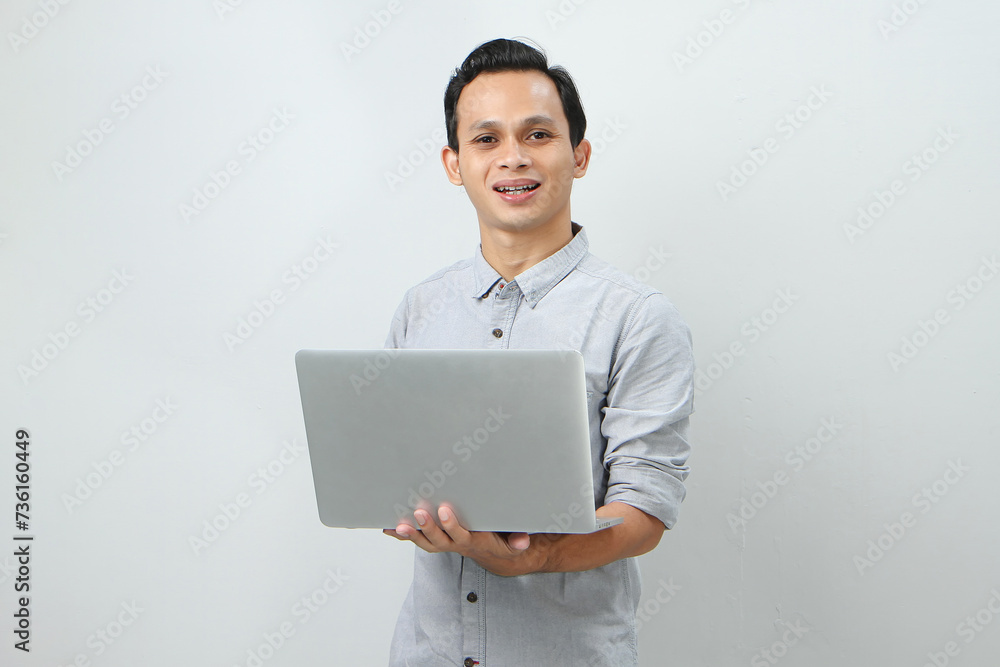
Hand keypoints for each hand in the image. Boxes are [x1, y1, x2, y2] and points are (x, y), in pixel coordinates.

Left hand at [382, 505, 549, 576]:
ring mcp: (443, 544)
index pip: (460, 535)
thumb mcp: (513, 543)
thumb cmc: (500, 541)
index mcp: (472, 542)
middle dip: (427, 527)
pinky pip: (416, 539)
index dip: (451, 525)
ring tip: (398, 525)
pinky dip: (401, 535)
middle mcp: (454, 545)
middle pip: (438, 540)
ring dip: (411, 534)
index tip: (444, 510)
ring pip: (424, 542)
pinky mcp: (434, 540)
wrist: (493, 553)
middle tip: (418, 512)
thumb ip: (517, 541)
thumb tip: (523, 540)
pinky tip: (387, 527)